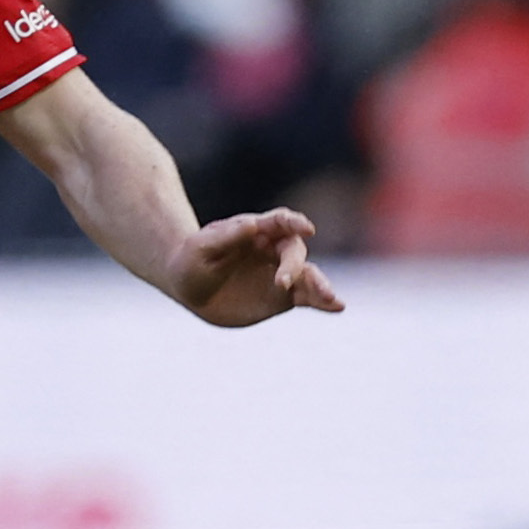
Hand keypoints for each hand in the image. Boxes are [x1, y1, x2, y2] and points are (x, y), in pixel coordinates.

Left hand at [167, 208, 344, 326]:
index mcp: (256, 231)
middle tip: (282, 282)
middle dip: (292, 265)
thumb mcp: (200, 248)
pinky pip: (307, 297)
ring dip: (320, 285)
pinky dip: (323, 302)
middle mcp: (274, 249)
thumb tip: (252, 225)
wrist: (189, 287)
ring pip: (307, 276)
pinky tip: (338, 306)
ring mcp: (281, 273)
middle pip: (294, 252)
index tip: (306, 228)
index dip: (294, 223)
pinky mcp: (283, 296)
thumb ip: (226, 237)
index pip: (280, 222)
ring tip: (330, 297)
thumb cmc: (192, 260)